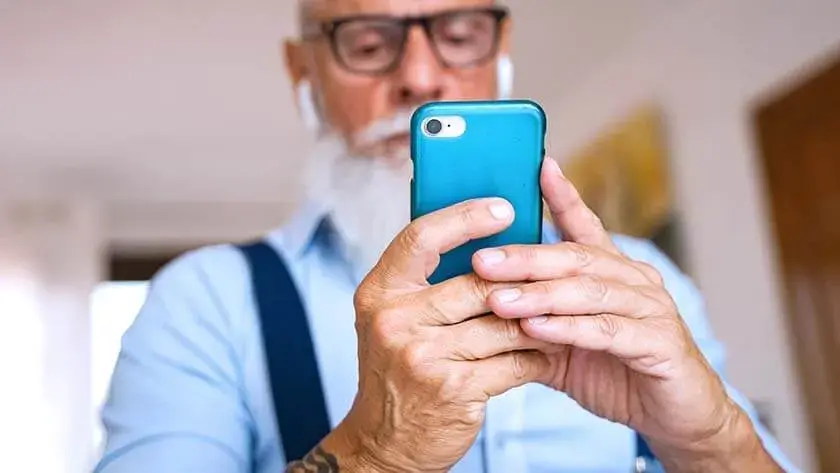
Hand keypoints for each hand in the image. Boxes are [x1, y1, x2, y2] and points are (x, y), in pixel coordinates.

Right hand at [333, 198, 554, 472]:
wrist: (384, 443)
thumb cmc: (397, 372)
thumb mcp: (394, 319)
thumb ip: (427, 283)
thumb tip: (488, 241)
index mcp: (379, 292)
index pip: (421, 237)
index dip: (466, 217)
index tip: (504, 207)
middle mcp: (395, 320)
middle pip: (477, 282)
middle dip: (522, 281)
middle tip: (556, 269)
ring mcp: (424, 356)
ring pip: (503, 323)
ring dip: (538, 321)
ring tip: (559, 313)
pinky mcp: (455, 388)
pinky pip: (514, 361)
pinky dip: (536, 356)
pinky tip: (546, 352)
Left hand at [471, 158, 778, 470]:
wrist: (677, 416)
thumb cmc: (617, 371)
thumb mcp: (567, 340)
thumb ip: (534, 318)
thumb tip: (484, 300)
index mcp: (613, 272)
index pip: (585, 226)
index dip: (563, 195)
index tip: (537, 164)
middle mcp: (635, 280)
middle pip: (576, 258)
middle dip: (526, 257)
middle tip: (482, 259)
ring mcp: (652, 310)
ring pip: (590, 292)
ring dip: (540, 295)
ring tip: (498, 298)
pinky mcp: (660, 343)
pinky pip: (608, 331)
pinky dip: (570, 329)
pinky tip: (536, 328)